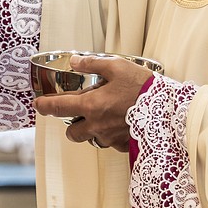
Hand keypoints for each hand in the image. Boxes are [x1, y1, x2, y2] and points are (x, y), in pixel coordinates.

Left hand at [32, 53, 154, 151]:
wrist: (169, 109)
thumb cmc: (144, 87)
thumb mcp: (117, 67)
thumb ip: (92, 63)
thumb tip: (74, 61)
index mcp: (91, 105)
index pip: (58, 108)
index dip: (44, 106)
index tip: (38, 105)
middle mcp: (97, 125)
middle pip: (72, 133)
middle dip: (70, 125)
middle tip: (78, 114)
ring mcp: (110, 138)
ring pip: (91, 139)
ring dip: (91, 131)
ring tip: (103, 117)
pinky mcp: (124, 145)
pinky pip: (110, 144)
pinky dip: (110, 136)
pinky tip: (120, 124)